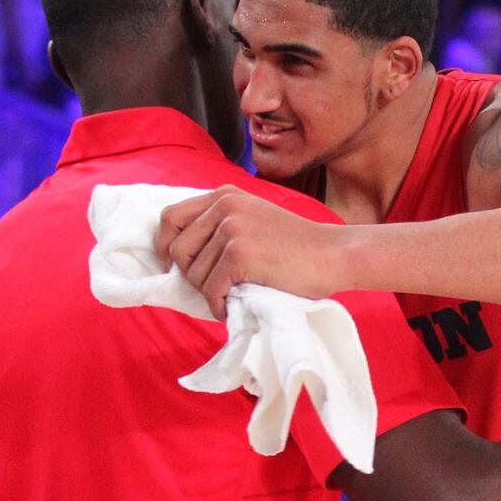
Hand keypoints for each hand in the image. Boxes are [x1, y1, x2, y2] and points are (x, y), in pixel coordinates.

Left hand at [155, 186, 344, 319]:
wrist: (334, 254)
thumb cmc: (296, 246)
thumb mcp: (253, 218)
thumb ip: (220, 225)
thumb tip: (177, 255)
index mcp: (224, 195)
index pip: (170, 218)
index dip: (166, 246)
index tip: (176, 267)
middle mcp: (224, 206)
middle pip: (177, 250)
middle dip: (191, 276)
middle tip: (215, 287)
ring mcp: (231, 229)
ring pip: (194, 274)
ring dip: (210, 293)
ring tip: (233, 295)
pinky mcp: (240, 254)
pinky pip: (211, 290)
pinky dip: (220, 305)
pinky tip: (236, 305)